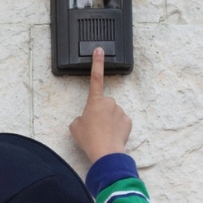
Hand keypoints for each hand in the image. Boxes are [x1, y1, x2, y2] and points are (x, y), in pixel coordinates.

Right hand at [69, 47, 131, 164]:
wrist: (106, 152)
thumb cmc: (89, 139)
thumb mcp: (74, 127)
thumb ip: (80, 118)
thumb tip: (87, 118)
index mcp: (94, 102)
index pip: (95, 78)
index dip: (97, 63)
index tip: (99, 50)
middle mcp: (109, 102)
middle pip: (102, 104)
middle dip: (99, 113)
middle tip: (94, 127)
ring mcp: (120, 111)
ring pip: (112, 113)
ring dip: (107, 121)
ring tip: (102, 134)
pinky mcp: (128, 121)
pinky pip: (120, 122)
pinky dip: (116, 128)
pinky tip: (111, 136)